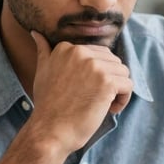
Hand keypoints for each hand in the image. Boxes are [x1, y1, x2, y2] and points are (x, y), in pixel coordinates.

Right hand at [28, 31, 133, 153]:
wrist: (50, 131)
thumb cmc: (48, 105)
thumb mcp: (42, 71)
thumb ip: (43, 50)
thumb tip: (35, 32)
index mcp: (67, 47)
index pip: (98, 54)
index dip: (96, 75)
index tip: (84, 90)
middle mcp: (81, 52)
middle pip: (112, 61)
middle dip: (108, 80)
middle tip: (93, 99)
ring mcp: (94, 66)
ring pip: (123, 72)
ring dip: (117, 90)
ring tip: (101, 105)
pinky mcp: (107, 82)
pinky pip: (128, 85)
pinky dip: (123, 100)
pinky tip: (109, 110)